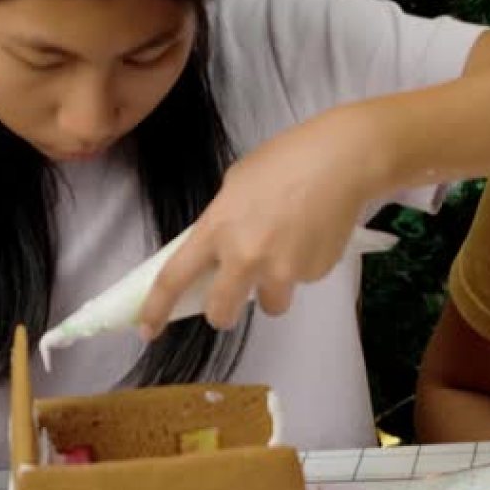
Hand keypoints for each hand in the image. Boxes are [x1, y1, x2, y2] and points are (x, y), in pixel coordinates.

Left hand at [140, 104, 384, 337]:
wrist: (341, 160)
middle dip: (223, 311)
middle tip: (233, 295)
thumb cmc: (284, 159)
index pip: (175, 278)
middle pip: (221, 314)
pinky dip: (302, 266)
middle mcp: (245, 257)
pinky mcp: (314, 273)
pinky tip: (312, 234)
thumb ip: (222, 222)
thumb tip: (220, 251)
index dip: (157, 309)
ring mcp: (283, 270)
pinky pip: (301, 281)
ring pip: (271, 304)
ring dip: (272, 287)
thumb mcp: (236, 184)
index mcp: (217, 229)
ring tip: (289, 249)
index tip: (148, 330)